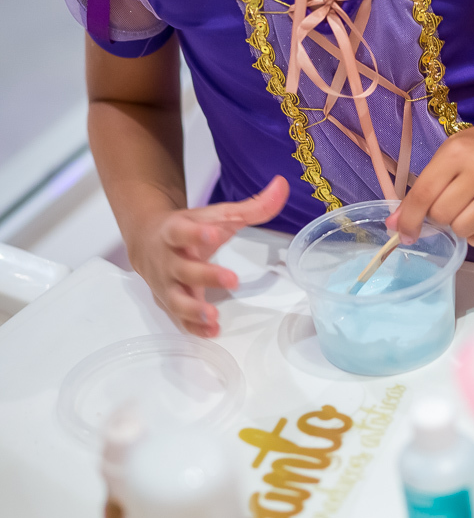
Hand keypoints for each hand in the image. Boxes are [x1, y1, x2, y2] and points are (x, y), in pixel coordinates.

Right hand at [128, 175, 288, 336]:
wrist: (147, 240)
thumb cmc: (189, 227)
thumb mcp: (217, 214)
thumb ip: (252, 206)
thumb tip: (282, 185)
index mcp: (176, 232)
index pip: (183, 231)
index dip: (197, 234)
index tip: (213, 233)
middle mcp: (168, 260)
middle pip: (183, 270)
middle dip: (205, 275)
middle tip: (231, 279)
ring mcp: (166, 284)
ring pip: (176, 299)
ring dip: (193, 309)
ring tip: (213, 315)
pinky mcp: (169, 302)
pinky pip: (178, 319)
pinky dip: (193, 328)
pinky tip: (212, 332)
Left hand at [387, 119, 473, 246]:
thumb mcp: (445, 156)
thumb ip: (420, 189)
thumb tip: (395, 224)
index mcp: (457, 154)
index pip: (424, 194)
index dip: (408, 219)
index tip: (402, 232)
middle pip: (441, 215)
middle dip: (436, 216)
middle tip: (444, 204)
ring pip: (461, 230)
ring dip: (455, 225)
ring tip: (463, 209)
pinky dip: (473, 233)